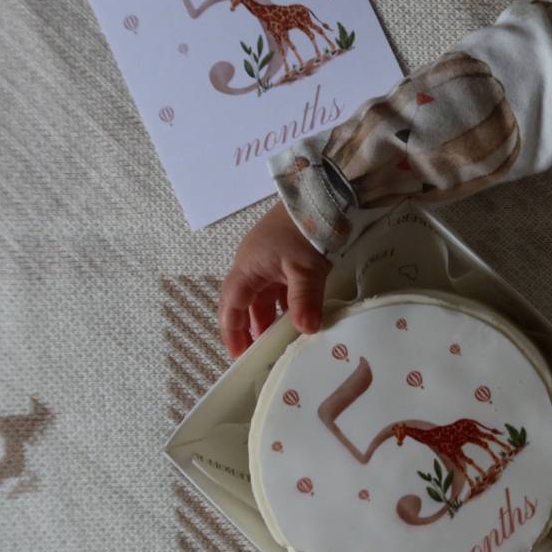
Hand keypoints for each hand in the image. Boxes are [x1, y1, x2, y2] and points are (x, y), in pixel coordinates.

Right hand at [219, 201, 330, 357]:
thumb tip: (306, 331)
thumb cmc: (304, 229)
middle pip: (246, 305)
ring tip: (285, 342)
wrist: (320, 195)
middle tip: (264, 356)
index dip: (233, 333)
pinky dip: (288, 305)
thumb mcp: (305, 269)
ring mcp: (269, 262)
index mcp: (247, 269)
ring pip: (266, 298)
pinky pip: (281, 289)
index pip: (231, 307)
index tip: (241, 357)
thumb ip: (304, 301)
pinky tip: (301, 318)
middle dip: (253, 330)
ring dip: (273, 319)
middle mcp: (253, 267)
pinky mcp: (286, 259)